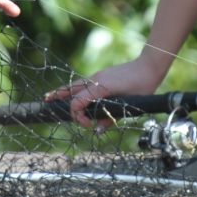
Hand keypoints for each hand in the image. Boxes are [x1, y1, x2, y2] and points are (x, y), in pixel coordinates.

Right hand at [45, 54, 165, 128]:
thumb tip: (98, 130)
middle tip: (46, 101)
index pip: (78, 102)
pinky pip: (85, 83)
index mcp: (100, 87)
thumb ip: (111, 119)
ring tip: (53, 97)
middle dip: (57, 96)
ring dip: (65, 92)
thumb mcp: (128, 107)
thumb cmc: (142, 87)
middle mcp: (96, 80)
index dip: (78, 116)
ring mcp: (98, 76)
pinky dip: (76, 89)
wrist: (150, 67)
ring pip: (76, 85)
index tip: (87, 125)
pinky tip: (75, 94)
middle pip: (70, 89)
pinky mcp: (102, 76)